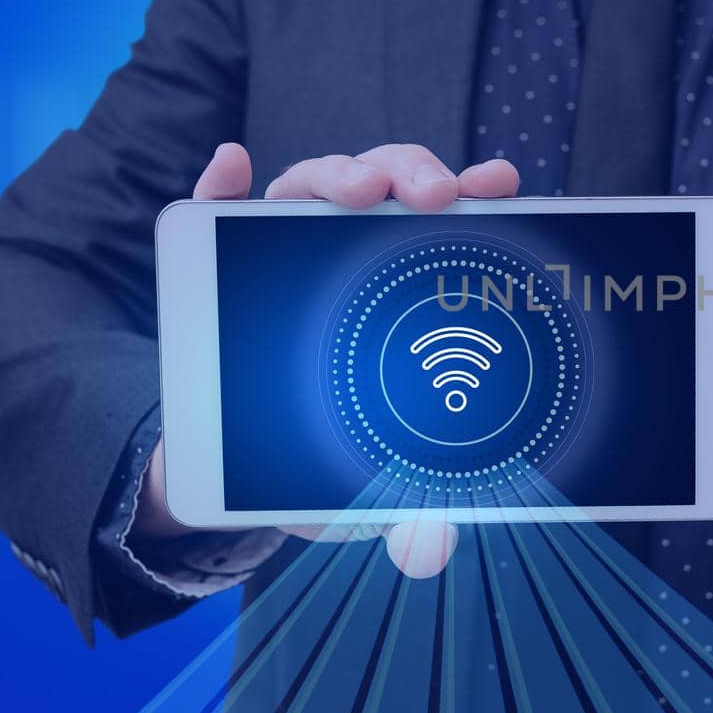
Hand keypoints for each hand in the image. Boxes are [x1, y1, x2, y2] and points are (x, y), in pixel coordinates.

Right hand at [129, 142, 521, 575]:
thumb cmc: (322, 460)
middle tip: (434, 195)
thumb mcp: (370, 493)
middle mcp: (348, 252)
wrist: (230, 470)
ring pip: (315, 181)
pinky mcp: (212, 257)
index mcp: (407, 286)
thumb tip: (431, 549)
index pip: (448, 224)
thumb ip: (408, 516)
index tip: (500, 182)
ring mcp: (278, 246)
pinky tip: (231, 163)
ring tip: (354, 190)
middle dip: (412, 174)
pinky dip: (222, 180)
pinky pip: (215, 206)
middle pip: (387, 186)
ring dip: (338, 173)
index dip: (477, 194)